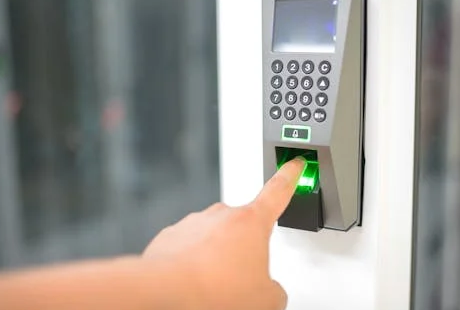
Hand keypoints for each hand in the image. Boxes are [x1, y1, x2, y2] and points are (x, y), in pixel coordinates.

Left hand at [142, 157, 304, 309]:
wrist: (165, 294)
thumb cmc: (214, 292)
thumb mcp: (266, 299)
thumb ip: (275, 289)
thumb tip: (269, 293)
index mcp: (251, 222)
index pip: (278, 191)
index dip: (289, 177)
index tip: (293, 164)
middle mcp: (221, 216)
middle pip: (242, 227)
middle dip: (243, 250)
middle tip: (240, 279)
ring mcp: (193, 225)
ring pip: (212, 240)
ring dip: (215, 259)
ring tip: (213, 288)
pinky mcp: (170, 238)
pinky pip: (187, 249)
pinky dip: (191, 266)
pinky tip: (192, 286)